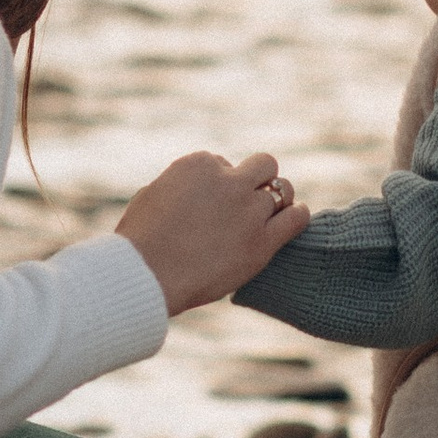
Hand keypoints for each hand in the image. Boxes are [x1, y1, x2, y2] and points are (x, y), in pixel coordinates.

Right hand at [117, 150, 308, 312]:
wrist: (146, 274)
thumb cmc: (140, 242)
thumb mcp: (152, 196)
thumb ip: (178, 186)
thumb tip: (191, 192)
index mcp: (199, 164)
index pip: (223, 162)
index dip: (220, 184)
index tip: (213, 203)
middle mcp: (228, 181)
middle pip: (262, 165)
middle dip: (257, 179)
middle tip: (248, 202)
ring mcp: (248, 210)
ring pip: (282, 190)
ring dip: (277, 200)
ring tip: (270, 214)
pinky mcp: (262, 242)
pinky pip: (296, 218)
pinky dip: (298, 216)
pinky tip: (294, 218)